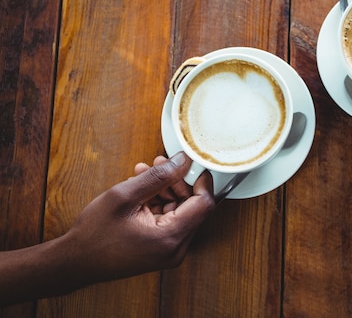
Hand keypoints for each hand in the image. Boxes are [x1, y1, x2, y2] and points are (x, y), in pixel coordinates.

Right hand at [62, 152, 213, 285]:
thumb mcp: (124, 196)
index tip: (192, 163)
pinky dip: (159, 203)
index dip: (200, 180)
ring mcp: (169, 251)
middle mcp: (175, 249)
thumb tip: (183, 161)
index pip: (203, 204)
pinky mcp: (162, 250)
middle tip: (159, 163)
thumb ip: (158, 176)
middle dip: (176, 182)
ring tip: (143, 174)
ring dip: (165, 190)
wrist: (75, 262)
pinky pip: (169, 220)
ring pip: (180, 211)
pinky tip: (141, 190)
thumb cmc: (94, 233)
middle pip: (192, 207)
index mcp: (170, 238)